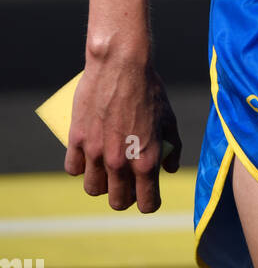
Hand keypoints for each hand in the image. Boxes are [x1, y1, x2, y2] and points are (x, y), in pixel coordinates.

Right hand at [64, 56, 181, 212]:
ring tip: (107, 168)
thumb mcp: (169, 119)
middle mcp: (120, 162)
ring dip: (101, 183)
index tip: (148, 195)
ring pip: (94, 189)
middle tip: (127, 183)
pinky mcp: (77, 139)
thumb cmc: (149, 89)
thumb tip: (169, 169)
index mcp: (146, 160)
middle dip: (124, 196)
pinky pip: (74, 168)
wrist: (122, 63)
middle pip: (118, 202)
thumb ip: (172, 147)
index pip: (146, 204)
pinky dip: (80, 166)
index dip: (149, 202)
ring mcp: (96, 152)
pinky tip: (89, 155)